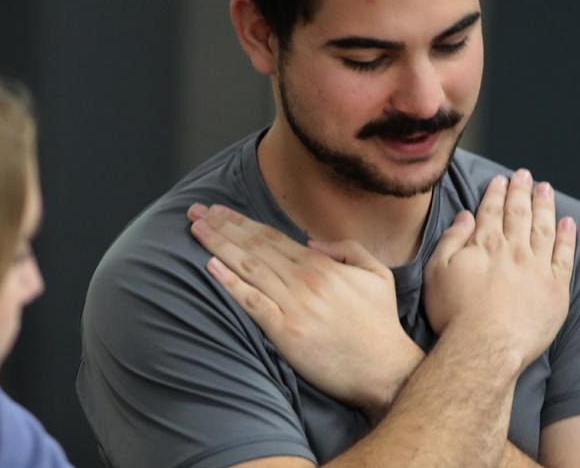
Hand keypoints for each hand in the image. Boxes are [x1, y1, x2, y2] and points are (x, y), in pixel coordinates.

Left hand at [187, 204, 423, 420]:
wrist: (384, 368)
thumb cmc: (380, 322)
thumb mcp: (377, 273)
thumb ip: (346, 249)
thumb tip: (310, 241)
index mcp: (322, 266)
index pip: (272, 237)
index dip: (241, 222)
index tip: (218, 210)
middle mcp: (304, 281)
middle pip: (254, 247)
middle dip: (222, 227)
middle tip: (195, 212)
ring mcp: (292, 307)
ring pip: (248, 268)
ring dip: (219, 246)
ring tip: (196, 230)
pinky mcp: (285, 333)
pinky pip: (251, 303)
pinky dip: (230, 283)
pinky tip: (211, 267)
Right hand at [423, 169, 576, 369]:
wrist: (485, 348)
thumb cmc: (454, 314)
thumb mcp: (437, 272)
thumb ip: (452, 240)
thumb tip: (465, 216)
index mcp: (485, 244)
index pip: (492, 210)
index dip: (497, 192)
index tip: (501, 180)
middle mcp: (514, 250)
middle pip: (519, 213)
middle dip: (521, 191)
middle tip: (525, 175)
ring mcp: (538, 268)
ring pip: (544, 227)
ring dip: (545, 205)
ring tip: (546, 189)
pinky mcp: (556, 289)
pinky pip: (565, 256)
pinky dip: (567, 237)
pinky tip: (568, 223)